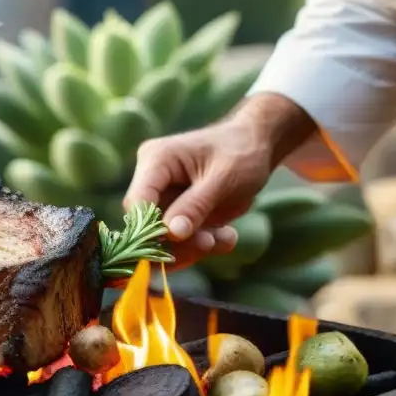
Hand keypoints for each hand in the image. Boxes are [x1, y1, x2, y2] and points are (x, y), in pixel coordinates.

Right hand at [123, 92, 316, 270]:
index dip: (151, 229)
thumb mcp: (223, 178)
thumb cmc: (241, 153)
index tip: (182, 242)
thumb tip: (172, 233)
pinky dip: (202, 245)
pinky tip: (226, 236)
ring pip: (164, 238)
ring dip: (193, 247)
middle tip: (210, 244)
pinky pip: (181, 240)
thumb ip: (196, 205)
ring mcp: (163, 198)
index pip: (138, 202)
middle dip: (178, 243)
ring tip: (225, 238)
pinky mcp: (176, 213)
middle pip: (148, 226)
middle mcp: (152, 180)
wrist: (257, 147)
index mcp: (155, 160)